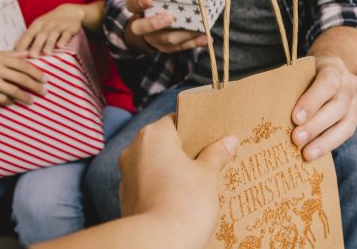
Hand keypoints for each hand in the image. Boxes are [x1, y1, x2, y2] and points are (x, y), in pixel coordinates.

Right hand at [0, 51, 46, 104]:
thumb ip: (7, 55)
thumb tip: (27, 53)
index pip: (22, 65)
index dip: (36, 73)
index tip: (45, 79)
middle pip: (21, 78)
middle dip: (35, 86)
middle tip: (44, 92)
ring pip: (13, 90)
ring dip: (24, 97)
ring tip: (30, 101)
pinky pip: (1, 98)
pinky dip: (8, 101)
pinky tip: (11, 102)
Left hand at [15, 4, 84, 56]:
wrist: (69, 11)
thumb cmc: (51, 23)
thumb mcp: (40, 27)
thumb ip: (31, 38)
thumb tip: (17, 51)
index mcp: (37, 24)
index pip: (28, 34)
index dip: (23, 43)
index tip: (17, 53)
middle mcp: (47, 24)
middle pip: (41, 35)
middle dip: (36, 45)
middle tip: (32, 55)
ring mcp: (59, 25)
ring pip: (53, 34)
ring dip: (49, 43)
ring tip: (46, 53)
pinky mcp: (70, 27)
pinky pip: (67, 33)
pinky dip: (64, 39)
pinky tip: (61, 46)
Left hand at [119, 115, 237, 246]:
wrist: (157, 243)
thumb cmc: (184, 203)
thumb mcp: (207, 175)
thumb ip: (216, 154)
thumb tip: (229, 140)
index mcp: (154, 136)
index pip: (176, 120)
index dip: (196, 127)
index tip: (212, 136)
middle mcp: (135, 150)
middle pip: (165, 142)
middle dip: (186, 151)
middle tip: (211, 159)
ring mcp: (127, 175)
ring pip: (155, 164)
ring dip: (174, 169)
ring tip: (198, 181)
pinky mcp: (127, 197)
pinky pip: (149, 183)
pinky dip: (163, 186)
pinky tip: (182, 197)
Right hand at [124, 0, 207, 52]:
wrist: (148, 31)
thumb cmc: (156, 6)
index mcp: (136, 10)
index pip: (132, 5)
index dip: (139, 2)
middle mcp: (141, 27)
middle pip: (143, 27)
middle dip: (156, 23)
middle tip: (170, 18)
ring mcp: (154, 39)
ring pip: (166, 39)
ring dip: (183, 34)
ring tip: (198, 28)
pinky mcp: (167, 48)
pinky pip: (180, 47)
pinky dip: (194, 43)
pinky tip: (205, 38)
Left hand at [291, 57, 356, 161]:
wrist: (328, 72)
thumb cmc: (306, 74)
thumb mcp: (298, 72)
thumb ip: (291, 86)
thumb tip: (271, 109)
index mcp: (333, 67)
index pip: (328, 82)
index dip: (313, 101)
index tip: (296, 118)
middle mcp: (348, 83)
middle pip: (337, 106)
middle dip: (316, 125)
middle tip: (296, 139)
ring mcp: (355, 101)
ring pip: (346, 124)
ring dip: (324, 141)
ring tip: (306, 154)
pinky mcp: (354, 117)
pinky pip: (345, 134)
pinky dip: (329, 145)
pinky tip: (314, 155)